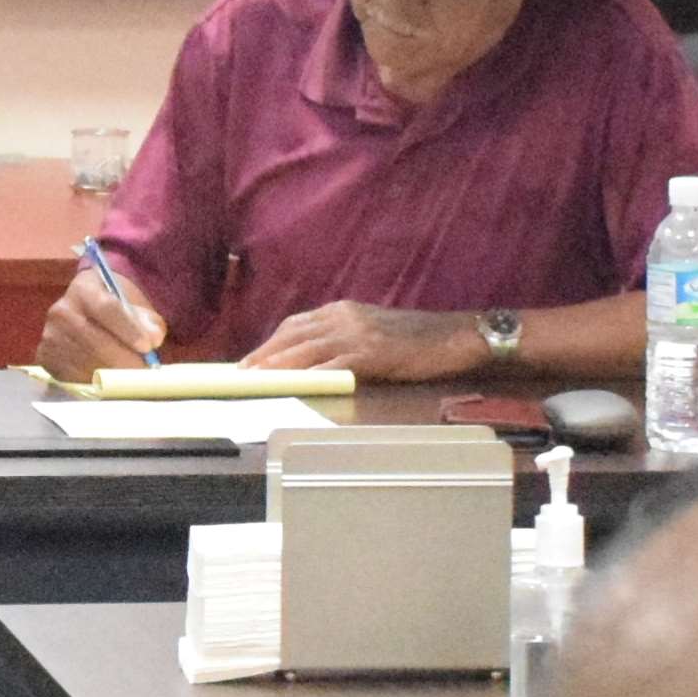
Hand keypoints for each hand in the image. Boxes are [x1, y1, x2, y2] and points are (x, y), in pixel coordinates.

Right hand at [36, 264, 162, 380]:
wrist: (85, 313)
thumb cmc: (115, 309)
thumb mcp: (134, 305)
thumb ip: (147, 321)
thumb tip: (153, 338)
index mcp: (84, 289)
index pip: (107, 308)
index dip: (128, 329)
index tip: (148, 347)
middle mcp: (61, 311)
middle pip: (95, 340)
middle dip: (123, 360)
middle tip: (144, 372)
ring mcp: (50, 336)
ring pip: (85, 362)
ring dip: (111, 375)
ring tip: (130, 379)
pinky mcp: (45, 358)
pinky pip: (72, 376)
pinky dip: (94, 383)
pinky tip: (109, 382)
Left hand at [243, 299, 482, 383]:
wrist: (456, 337)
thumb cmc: (418, 340)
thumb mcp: (373, 332)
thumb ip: (343, 342)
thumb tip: (313, 362)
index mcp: (343, 310)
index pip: (296, 325)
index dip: (271, 343)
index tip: (252, 360)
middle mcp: (344, 316)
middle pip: (293, 334)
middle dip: (264, 354)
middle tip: (241, 373)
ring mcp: (357, 332)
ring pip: (306, 348)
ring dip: (277, 365)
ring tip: (256, 380)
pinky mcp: (371, 352)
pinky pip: (333, 364)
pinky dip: (310, 375)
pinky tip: (294, 386)